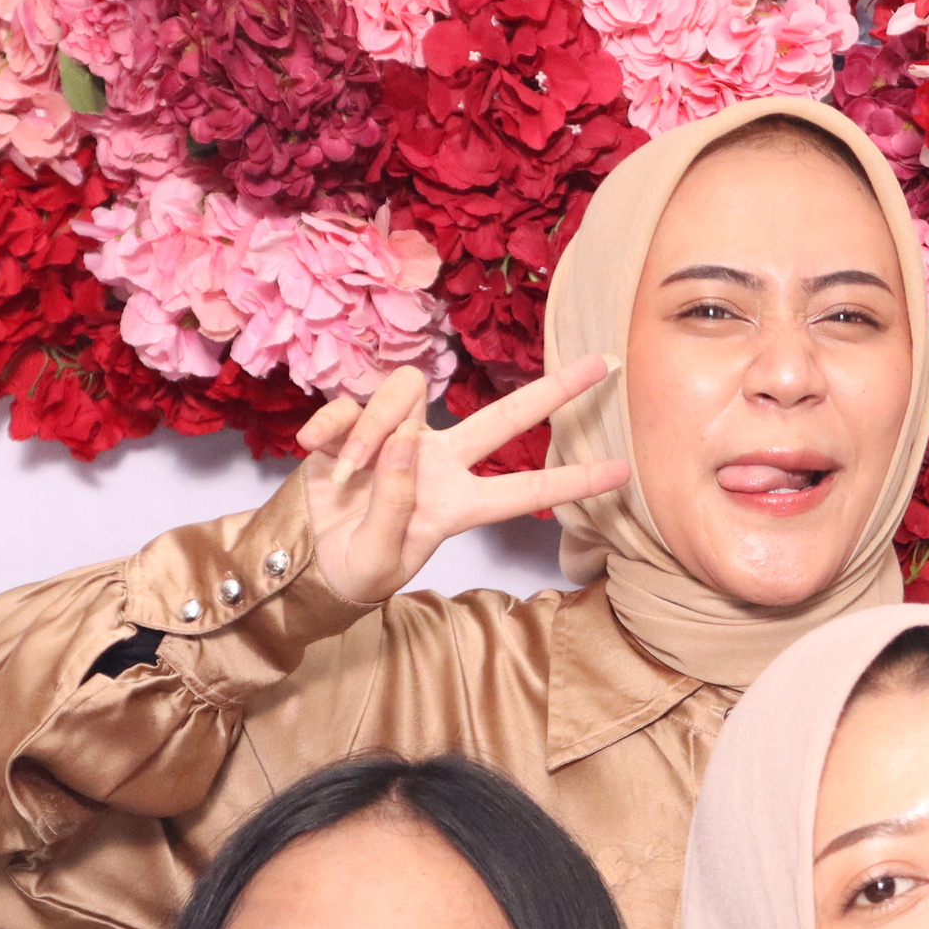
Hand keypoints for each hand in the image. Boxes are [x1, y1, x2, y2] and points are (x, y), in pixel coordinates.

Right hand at [295, 356, 633, 609]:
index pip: (524, 490)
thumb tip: (407, 435)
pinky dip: (332, 429)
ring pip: (407, 397)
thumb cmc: (356, 566)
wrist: (305, 561)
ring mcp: (400, 440)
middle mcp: (439, 464)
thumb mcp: (380, 556)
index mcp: (456, 505)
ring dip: (376, 426)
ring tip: (348, 472)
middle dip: (555, 391)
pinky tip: (318, 452)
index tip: (623, 471)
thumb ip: (396, 502)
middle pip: (505, 418)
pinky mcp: (356, 427)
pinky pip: (350, 407)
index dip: (572, 481)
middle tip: (604, 362)